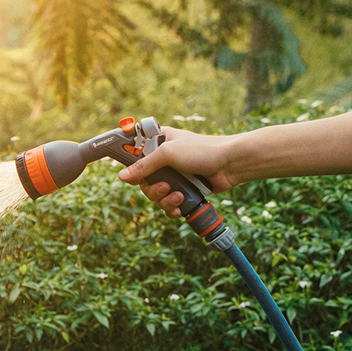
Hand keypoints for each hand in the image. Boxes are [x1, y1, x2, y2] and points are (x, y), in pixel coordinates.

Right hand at [116, 128, 240, 217]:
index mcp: (157, 142)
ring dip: (164, 200)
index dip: (129, 164)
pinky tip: (180, 205)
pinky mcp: (183, 190)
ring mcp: (174, 176)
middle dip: (153, 189)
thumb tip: (121, 177)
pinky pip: (168, 204)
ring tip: (178, 196)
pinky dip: (172, 207)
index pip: (133, 153)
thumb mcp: (168, 154)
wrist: (230, 165)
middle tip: (165, 187)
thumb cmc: (202, 150)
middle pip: (143, 181)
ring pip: (155, 195)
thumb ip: (144, 165)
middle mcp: (163, 159)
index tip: (128, 173)